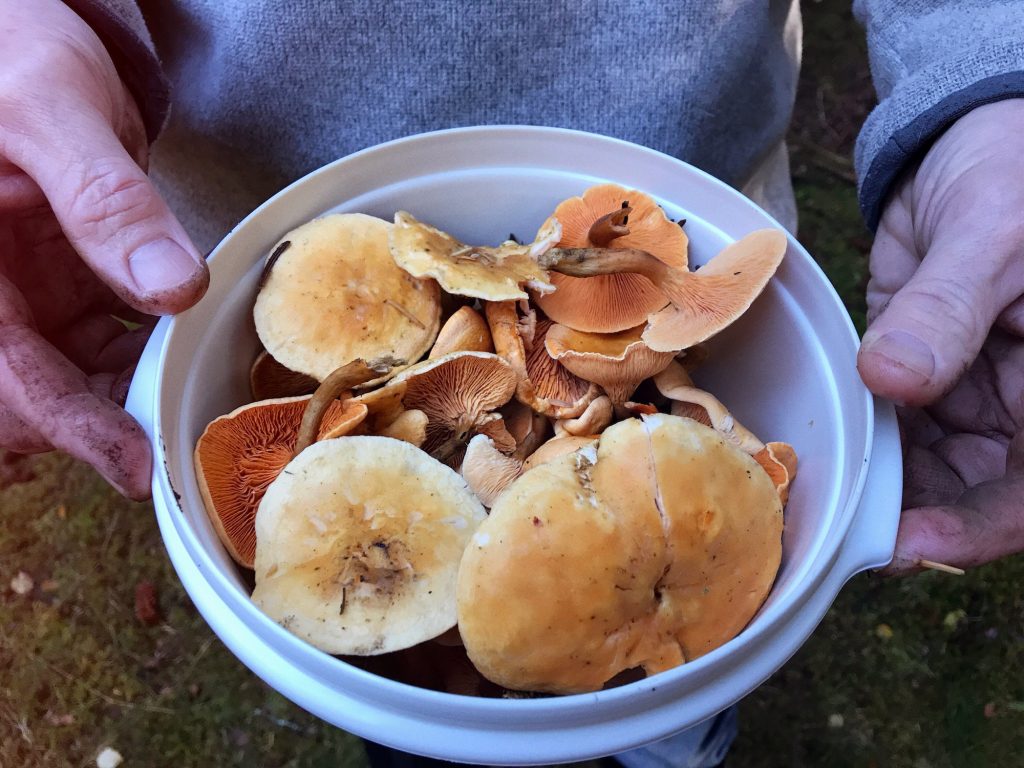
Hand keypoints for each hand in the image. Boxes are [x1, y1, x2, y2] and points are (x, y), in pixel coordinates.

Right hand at [0, 1, 207, 497]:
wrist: (18, 36)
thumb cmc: (11, 52)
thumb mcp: (51, 112)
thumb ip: (105, 201)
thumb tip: (172, 286)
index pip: (9, 375)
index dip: (71, 427)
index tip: (134, 463)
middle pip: (38, 394)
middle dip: (103, 423)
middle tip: (178, 436)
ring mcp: (26, 296)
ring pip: (77, 377)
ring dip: (132, 392)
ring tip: (190, 390)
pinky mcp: (64, 287)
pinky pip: (103, 342)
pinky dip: (145, 353)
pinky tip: (181, 344)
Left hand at [858, 100, 1023, 572]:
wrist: (971, 143)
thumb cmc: (1013, 173)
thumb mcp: (993, 232)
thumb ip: (946, 308)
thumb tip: (895, 378)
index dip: (981, 528)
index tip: (909, 541)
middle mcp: (1022, 403)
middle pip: (978, 494)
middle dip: (912, 517)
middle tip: (835, 529)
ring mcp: (971, 392)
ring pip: (929, 471)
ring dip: (878, 487)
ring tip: (816, 497)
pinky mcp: (919, 374)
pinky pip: (892, 428)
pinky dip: (860, 443)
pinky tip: (818, 451)